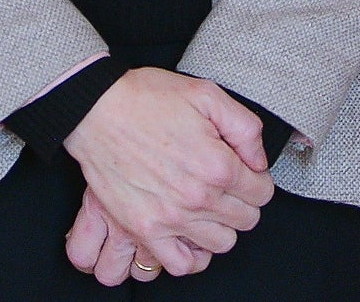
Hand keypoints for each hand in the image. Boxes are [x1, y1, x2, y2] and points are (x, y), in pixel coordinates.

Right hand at [60, 68, 273, 278]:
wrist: (97, 110)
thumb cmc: (148, 99)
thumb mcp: (208, 95)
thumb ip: (246, 129)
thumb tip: (259, 161)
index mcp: (217, 165)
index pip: (262, 192)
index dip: (258, 178)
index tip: (244, 170)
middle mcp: (197, 198)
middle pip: (246, 219)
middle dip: (244, 201)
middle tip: (228, 185)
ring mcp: (169, 218)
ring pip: (221, 244)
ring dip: (222, 226)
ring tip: (210, 206)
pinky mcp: (143, 230)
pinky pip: (180, 264)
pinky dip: (192, 254)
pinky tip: (190, 233)